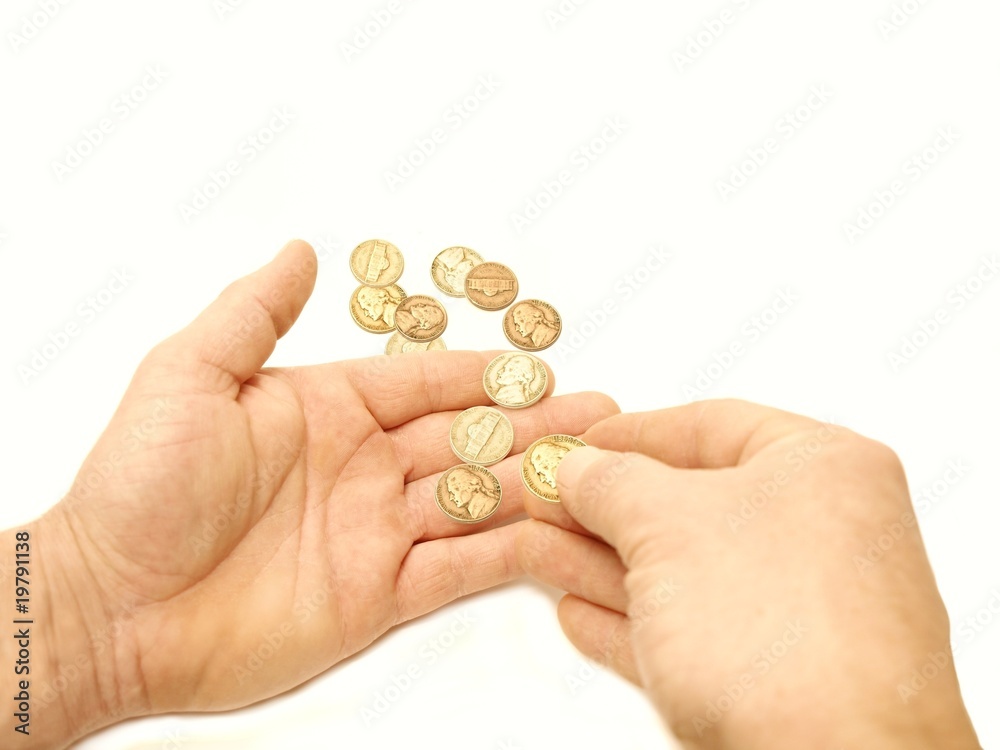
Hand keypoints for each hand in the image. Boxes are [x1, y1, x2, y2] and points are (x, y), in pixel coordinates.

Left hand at [3, 240, 617, 747]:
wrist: (113, 606)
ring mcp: (374, 533)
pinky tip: (559, 533)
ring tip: (600, 467)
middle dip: (533, 426)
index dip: (484, 375)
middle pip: (465, 440)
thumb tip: (299, 251)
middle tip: (600, 413)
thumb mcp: (189, 376)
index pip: (424, 383)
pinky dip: (512, 552)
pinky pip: (460, 569)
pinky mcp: (379, 596)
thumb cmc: (138, 486)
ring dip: (537, 483)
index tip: (541, 365)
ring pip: (475, 500)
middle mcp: (360, 468)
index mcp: (326, 410)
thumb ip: (253, 313)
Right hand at [516, 400, 979, 749]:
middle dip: (604, 506)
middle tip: (547, 498)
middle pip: (688, 505)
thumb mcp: (668, 524)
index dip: (633, 430)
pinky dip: (630, 623)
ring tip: (537, 551)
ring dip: (601, 564)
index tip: (581, 439)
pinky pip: (687, 633)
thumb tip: (579, 469)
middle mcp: (821, 534)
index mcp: (823, 468)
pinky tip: (579, 614)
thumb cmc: (779, 628)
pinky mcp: (774, 677)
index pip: (713, 425)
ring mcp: (798, 611)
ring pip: (679, 574)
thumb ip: (611, 483)